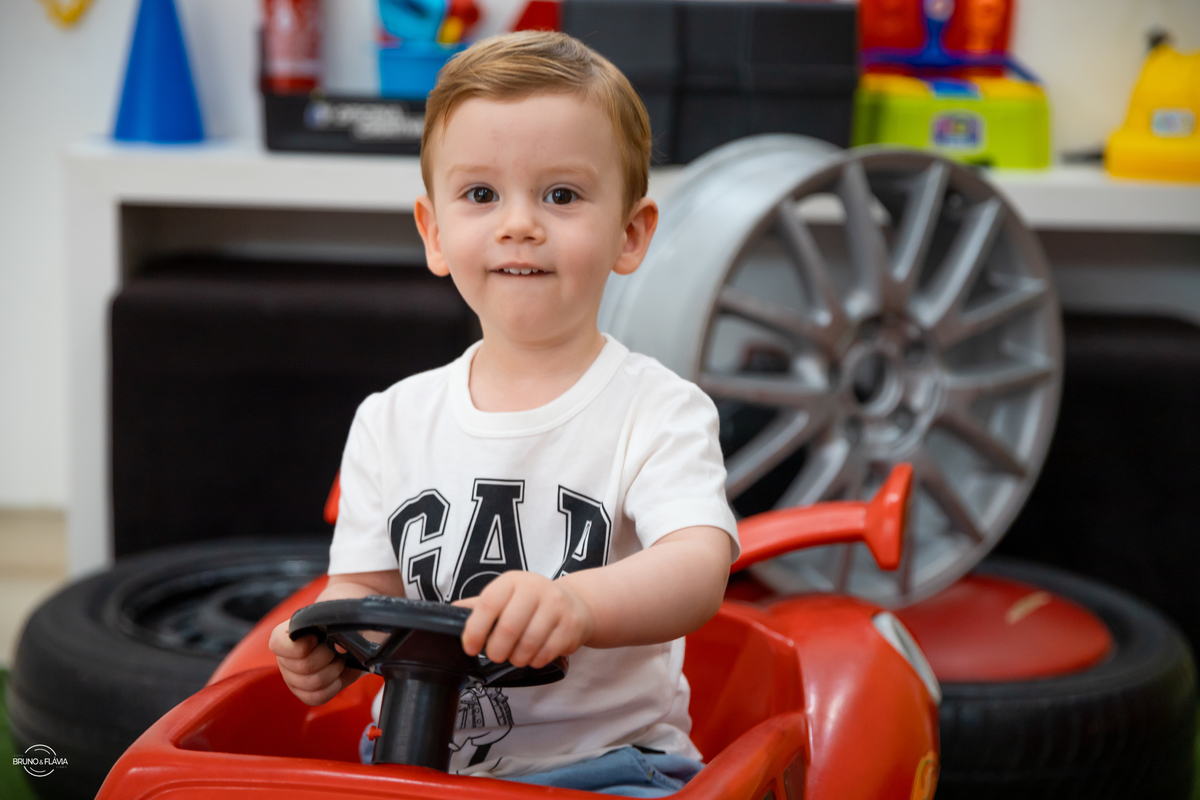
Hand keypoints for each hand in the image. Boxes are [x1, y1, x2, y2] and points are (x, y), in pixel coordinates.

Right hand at [268, 619, 361, 705]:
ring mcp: (292, 678)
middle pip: (304, 666)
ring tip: (339, 660)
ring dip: (334, 670)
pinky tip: (338, 676)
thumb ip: (335, 625)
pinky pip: (317, 697)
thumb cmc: (336, 623)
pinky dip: (334, 686)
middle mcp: (284, 658)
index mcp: (283, 636)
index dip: (301, 645)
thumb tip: (340, 648)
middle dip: (327, 656)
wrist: (346, 637)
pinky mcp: (304, 693)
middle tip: (336, 648)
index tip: (317, 637)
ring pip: (313, 683)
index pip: (278, 645)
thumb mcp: (335, 618)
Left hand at [453, 572, 594, 667]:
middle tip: (496, 655)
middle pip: (508, 628)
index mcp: (512, 581)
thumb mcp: (506, 596)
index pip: (488, 604)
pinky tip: (534, 655)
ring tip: (516, 656)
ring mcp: (556, 605)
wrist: (574, 603)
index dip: (475, 629)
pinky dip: (535, 661)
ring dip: (517, 658)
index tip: (470, 647)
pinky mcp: (571, 624)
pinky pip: (547, 652)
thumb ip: (480, 606)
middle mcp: (535, 588)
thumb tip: (451, 613)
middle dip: (497, 650)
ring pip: (529, 644)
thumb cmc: (531, 603)